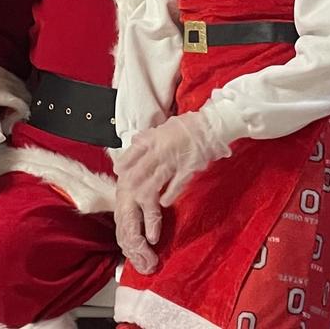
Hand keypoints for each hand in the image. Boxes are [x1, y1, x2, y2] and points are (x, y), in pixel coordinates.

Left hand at [114, 112, 229, 272]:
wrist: (211, 127)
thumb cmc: (188, 126)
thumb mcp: (164, 126)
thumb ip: (149, 136)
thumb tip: (135, 141)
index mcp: (155, 138)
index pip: (136, 150)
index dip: (126, 161)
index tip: (118, 170)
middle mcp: (162, 150)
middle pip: (143, 167)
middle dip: (133, 180)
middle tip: (125, 190)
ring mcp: (175, 161)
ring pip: (157, 178)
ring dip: (147, 191)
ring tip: (140, 200)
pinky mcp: (188, 169)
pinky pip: (177, 184)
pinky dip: (170, 194)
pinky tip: (163, 203)